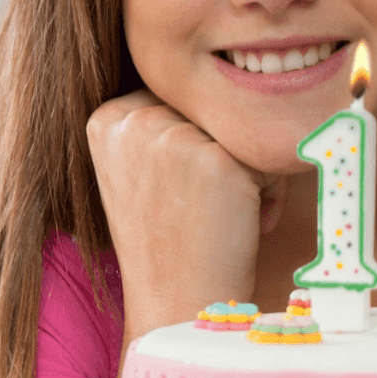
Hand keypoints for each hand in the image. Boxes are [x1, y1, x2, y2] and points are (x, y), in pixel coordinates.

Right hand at [86, 89, 286, 337]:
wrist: (180, 303)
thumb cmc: (175, 241)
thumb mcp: (147, 172)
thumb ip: (163, 124)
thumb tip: (226, 74)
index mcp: (107, 118)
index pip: (181, 100)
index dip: (198, 146)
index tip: (185, 194)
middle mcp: (132, 119)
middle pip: (213, 109)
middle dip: (226, 155)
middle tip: (208, 209)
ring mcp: (171, 136)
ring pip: (242, 130)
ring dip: (251, 172)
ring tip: (222, 217)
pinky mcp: (215, 159)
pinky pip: (267, 156)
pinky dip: (269, 191)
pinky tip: (241, 223)